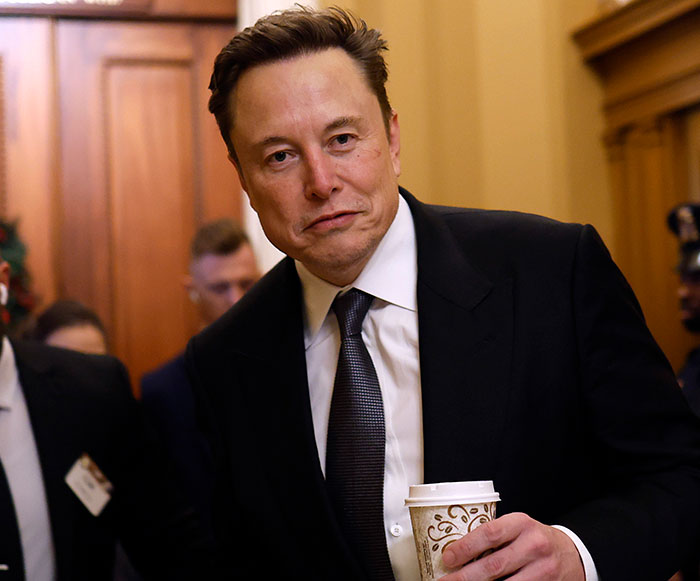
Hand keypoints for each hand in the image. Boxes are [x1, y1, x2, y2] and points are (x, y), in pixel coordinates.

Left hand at [439, 512, 584, 579]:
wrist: (572, 553)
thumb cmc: (535, 539)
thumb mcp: (518, 528)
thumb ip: (495, 537)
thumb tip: (458, 551)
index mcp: (521, 523)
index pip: (489, 533)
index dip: (466, 547)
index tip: (448, 557)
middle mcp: (534, 545)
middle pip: (494, 565)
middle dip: (466, 576)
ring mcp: (543, 569)